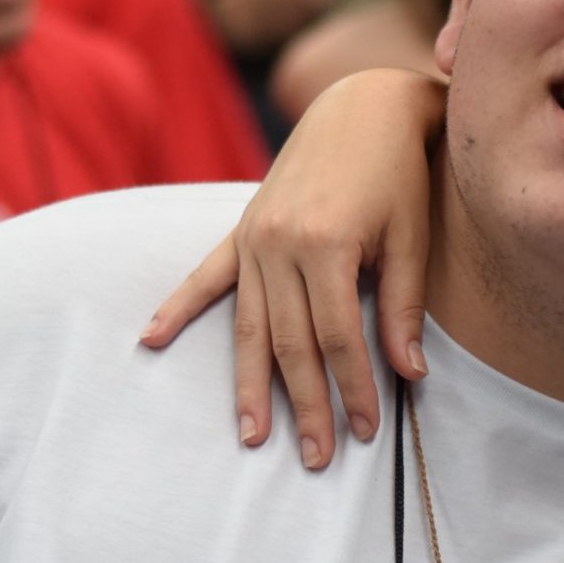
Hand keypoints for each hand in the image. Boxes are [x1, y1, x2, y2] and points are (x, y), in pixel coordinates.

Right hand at [139, 68, 446, 469]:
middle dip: (305, 406)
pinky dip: (178, 306)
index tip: (367, 430)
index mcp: (327, 244)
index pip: (338, 338)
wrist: (362, 105)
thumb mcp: (411, 237)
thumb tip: (410, 374)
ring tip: (252, 436)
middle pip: (290, 344)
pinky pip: (206, 276)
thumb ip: (402, 307)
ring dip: (250, 385)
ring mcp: (253, 237)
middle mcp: (279, 244)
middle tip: (318, 457)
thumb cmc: (398, 172)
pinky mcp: (241, 228)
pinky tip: (151, 339)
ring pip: (249, 325)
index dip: (354, 389)